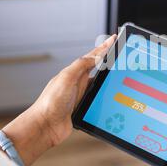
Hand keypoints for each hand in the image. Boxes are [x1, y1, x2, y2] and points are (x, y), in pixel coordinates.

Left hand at [2, 35, 115, 165]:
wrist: (45, 126)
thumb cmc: (51, 102)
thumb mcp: (67, 78)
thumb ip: (81, 65)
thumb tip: (96, 55)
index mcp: (74, 72)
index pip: (93, 56)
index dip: (104, 48)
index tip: (114, 39)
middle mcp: (78, 82)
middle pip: (97, 68)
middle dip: (109, 61)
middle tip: (121, 54)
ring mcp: (80, 95)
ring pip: (99, 84)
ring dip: (108, 79)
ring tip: (119, 73)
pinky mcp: (83, 108)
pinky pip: (97, 99)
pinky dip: (105, 97)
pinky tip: (111, 97)